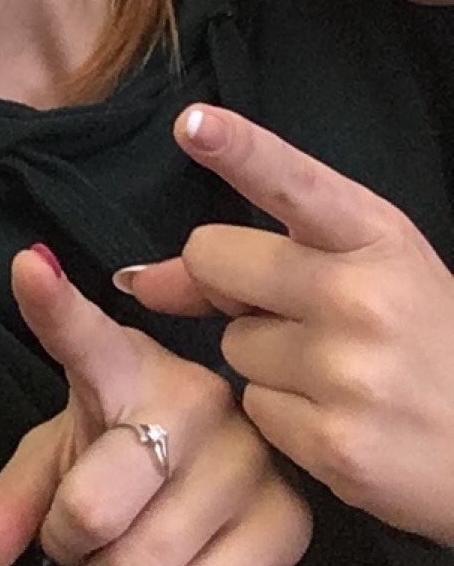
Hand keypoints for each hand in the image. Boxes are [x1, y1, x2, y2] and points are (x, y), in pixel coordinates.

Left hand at [0, 247, 309, 565]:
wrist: (217, 475)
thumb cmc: (120, 455)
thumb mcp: (55, 464)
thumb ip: (3, 512)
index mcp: (122, 365)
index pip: (82, 337)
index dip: (53, 305)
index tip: (26, 268)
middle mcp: (193, 397)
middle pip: (93, 510)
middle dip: (69, 542)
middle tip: (81, 530)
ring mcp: (250, 455)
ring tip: (127, 546)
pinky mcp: (289, 517)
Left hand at [120, 104, 453, 546]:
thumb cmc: (427, 344)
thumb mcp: (372, 273)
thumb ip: (262, 259)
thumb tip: (140, 279)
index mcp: (378, 237)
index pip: (294, 182)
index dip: (239, 149)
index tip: (193, 122)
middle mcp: (362, 296)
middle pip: (215, 258)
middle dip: (227, 282)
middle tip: (290, 310)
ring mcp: (349, 372)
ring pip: (233, 344)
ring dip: (265, 359)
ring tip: (340, 375)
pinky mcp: (336, 444)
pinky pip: (255, 409)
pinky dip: (284, 417)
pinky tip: (340, 419)